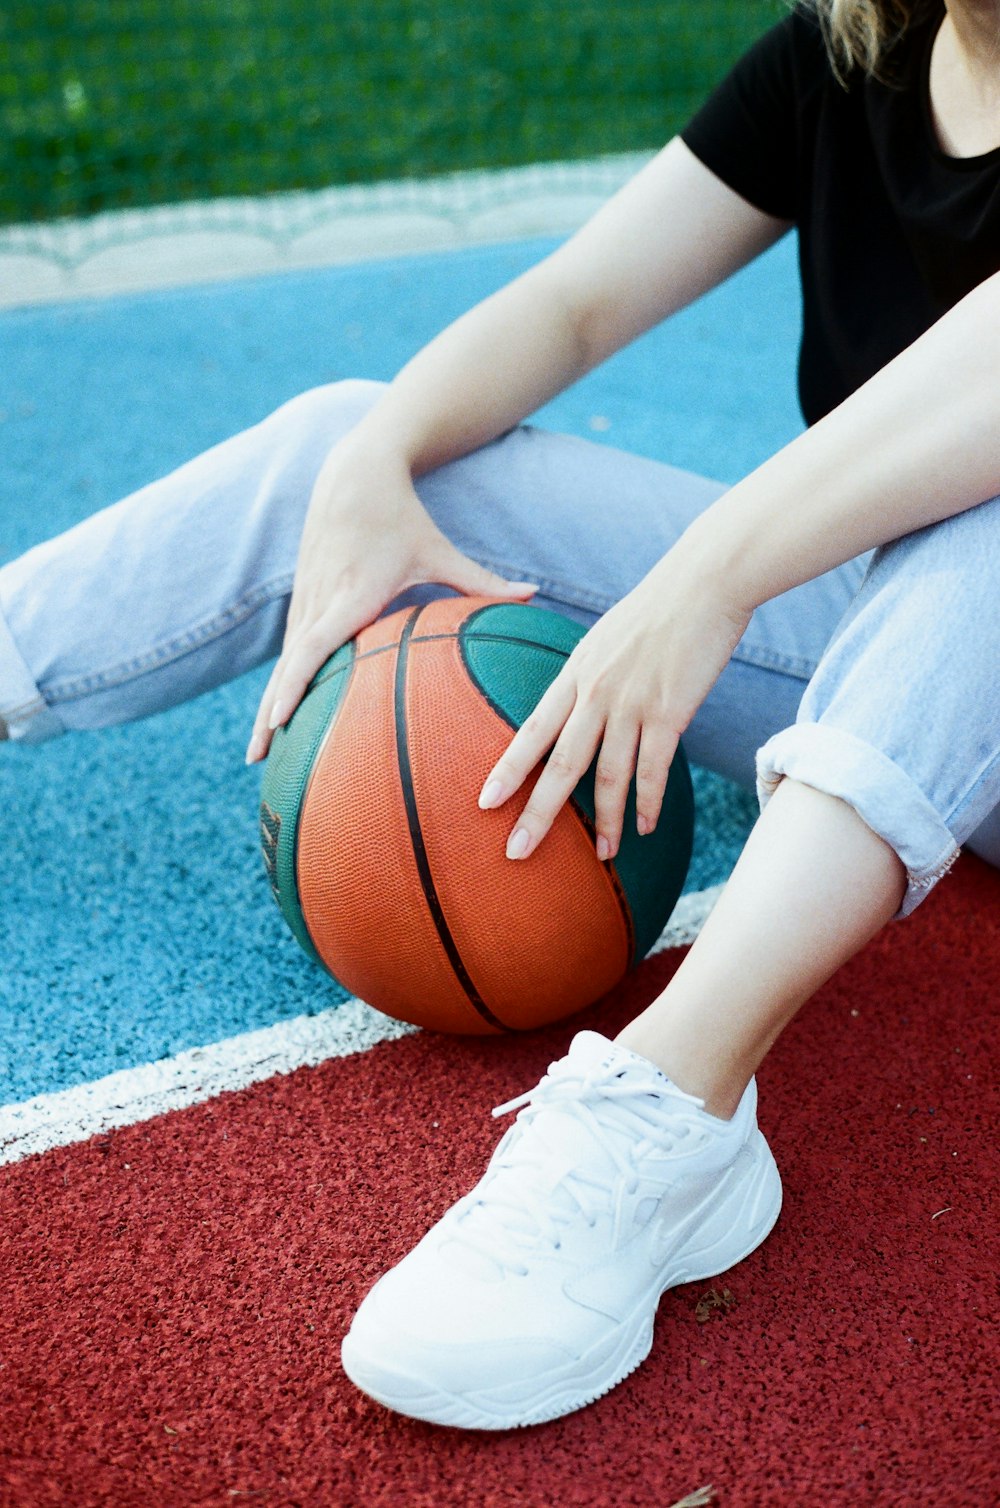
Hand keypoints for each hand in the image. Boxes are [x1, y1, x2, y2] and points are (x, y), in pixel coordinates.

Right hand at [246, 439, 536, 761]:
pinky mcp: (302, 598)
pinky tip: (272, 718)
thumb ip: (482, 581)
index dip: (294, 684)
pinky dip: (277, 684)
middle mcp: (321, 599)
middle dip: (269, 714)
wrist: (353, 473)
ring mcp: (306, 599)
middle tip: (258, 760)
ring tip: (257, 754)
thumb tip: (533, 595)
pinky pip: (286, 651)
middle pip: (287, 667)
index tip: (279, 721)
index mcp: (353, 593)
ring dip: (265, 706)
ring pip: (280, 663)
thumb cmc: (402, 516)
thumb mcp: (440, 549)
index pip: (314, 646)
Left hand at [477, 543, 750, 860]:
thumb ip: (589, 674)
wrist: (704, 582)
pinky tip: (645, 827)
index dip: (507, 770)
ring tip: (602, 856)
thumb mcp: (606, 638)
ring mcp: (632, 704)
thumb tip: (579, 703)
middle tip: (515, 852)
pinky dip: (649, 803)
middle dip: (536, 813)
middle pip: (559, 765)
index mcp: (575, 673)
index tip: (483, 802)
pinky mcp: (669, 712)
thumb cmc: (658, 609)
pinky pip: (654, 770)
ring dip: (604, 822)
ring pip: (608, 776)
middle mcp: (595, 692)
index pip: (531, 731)